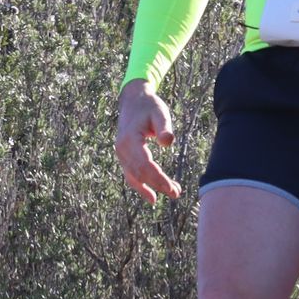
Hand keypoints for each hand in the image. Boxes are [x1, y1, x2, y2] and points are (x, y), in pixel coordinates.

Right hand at [114, 78, 182, 204]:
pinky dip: (141, 187)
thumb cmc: (150, 106)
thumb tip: (168, 142)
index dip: (159, 179)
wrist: (134, 101)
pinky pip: (131, 175)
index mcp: (130, 139)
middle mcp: (122, 149)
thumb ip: (164, 127)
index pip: (145, 165)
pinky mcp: (124, 156)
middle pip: (140, 173)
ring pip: (135, 177)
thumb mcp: (160, 113)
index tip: (173, 189)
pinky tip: (152, 197)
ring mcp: (121, 154)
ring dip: (152, 188)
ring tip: (172, 193)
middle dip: (159, 185)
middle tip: (177, 193)